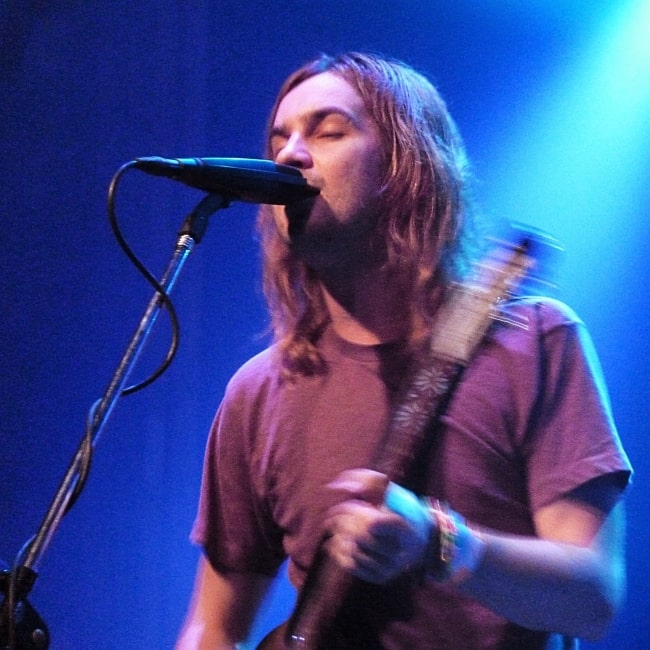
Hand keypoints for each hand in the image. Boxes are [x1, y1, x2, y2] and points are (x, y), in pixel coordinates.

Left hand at [323, 469, 432, 583]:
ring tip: (339, 524)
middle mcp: (399, 552)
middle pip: (360, 536)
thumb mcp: (389, 490)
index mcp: (403, 528)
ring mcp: (390, 567)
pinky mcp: (379, 577)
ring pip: (353, 551)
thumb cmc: (399, 508)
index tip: (355, 502)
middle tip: (337, 511)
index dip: (355, 511)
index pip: (372, 523)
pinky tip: (337, 539)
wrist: (417, 538)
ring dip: (339, 534)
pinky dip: (338, 550)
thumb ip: (367, 481)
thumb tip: (338, 486)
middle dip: (344, 521)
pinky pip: (351, 566)